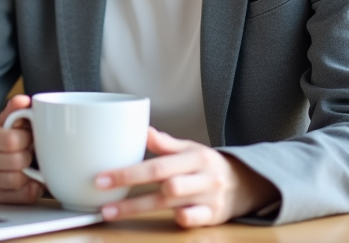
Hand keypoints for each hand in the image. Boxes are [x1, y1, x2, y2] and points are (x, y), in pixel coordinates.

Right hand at [0, 94, 42, 203]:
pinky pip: (21, 197)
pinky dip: (31, 188)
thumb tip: (24, 101)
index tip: (27, 136)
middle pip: (17, 162)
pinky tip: (29, 178)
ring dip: (30, 172)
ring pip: (19, 181)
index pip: (12, 140)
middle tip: (29, 151)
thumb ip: (13, 111)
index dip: (27, 138)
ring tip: (28, 164)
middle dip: (29, 155)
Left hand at [94, 128, 278, 227]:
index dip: (129, 172)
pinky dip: (179, 219)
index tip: (102, 178)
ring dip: (141, 209)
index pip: (158, 164)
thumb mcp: (190, 149)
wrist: (246, 183)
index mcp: (194, 156)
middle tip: (102, 200)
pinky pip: (194, 220)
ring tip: (113, 213)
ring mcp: (209, 198)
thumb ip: (165, 144)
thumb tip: (141, 129)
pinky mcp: (214, 216)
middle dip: (131, 194)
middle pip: (164, 185)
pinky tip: (162, 219)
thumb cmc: (207, 165)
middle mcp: (202, 177)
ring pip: (174, 203)